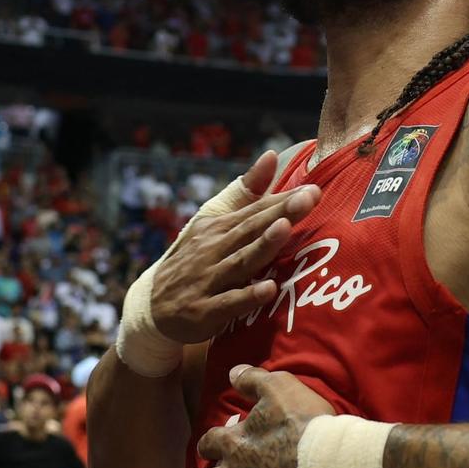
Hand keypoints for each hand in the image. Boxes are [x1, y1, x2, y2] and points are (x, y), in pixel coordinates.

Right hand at [144, 152, 319, 347]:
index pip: (255, 210)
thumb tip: (272, 155)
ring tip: (285, 229)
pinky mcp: (205, 312)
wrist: (154, 306)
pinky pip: (228, 303)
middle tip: (310, 198)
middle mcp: (213, 250)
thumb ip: (246, 192)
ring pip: (240, 262)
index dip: (284, 200)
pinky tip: (269, 290)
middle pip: (251, 230)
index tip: (314, 189)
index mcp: (218, 227)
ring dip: (262, 246)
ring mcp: (208, 280)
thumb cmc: (196, 259)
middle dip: (281, 214)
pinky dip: (247, 297)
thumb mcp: (214, 222)